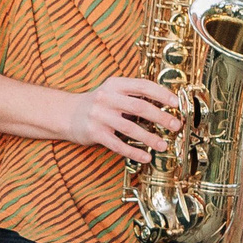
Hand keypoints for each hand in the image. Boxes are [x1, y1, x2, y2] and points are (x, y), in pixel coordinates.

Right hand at [67, 76, 183, 163]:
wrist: (66, 114)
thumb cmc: (97, 104)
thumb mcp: (112, 92)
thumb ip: (133, 95)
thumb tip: (164, 104)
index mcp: (115, 84)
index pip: (142, 85)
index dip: (161, 93)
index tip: (176, 103)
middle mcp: (106, 98)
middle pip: (139, 106)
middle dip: (161, 117)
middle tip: (175, 125)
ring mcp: (99, 116)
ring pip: (130, 127)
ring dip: (149, 137)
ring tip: (163, 145)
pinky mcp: (94, 133)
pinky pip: (117, 144)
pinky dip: (133, 152)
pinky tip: (145, 157)